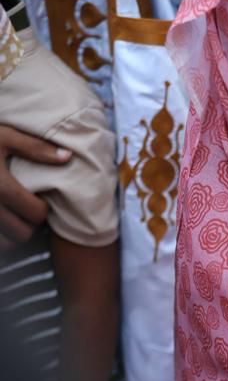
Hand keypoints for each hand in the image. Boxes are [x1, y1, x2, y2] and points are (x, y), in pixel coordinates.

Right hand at [0, 125, 70, 248]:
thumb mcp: (2, 135)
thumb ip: (34, 147)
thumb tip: (67, 157)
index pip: (35, 212)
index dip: (43, 211)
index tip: (40, 203)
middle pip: (21, 233)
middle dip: (29, 226)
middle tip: (28, 213)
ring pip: (4, 245)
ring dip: (12, 237)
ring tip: (13, 219)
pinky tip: (0, 224)